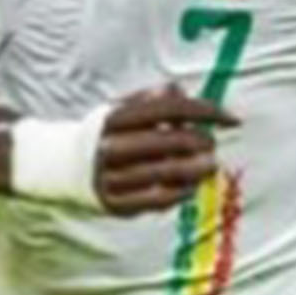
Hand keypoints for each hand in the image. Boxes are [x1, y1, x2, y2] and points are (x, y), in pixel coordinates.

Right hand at [96, 85, 237, 216]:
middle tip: (212, 145)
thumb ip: (152, 98)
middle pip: (172, 141)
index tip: (232, 120)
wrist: (63, 166)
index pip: (171, 108)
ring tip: (210, 165)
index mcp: (115, 117)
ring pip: (168, 173)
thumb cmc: (107, 133)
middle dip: (202, 142)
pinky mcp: (115, 203)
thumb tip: (181, 91)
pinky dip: (182, 192)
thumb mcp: (122, 108)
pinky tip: (192, 186)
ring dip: (197, 169)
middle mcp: (110, 146)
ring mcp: (111, 177)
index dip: (207, 112)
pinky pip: (158, 199)